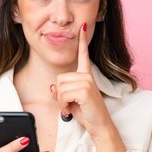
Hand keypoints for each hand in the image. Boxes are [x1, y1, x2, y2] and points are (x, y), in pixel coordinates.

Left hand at [50, 23, 126, 151]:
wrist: (99, 125)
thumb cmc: (87, 113)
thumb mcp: (70, 101)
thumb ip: (61, 92)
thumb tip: (52, 86)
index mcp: (86, 76)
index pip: (83, 55)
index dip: (82, 40)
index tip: (83, 25)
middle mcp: (87, 76)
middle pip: (60, 78)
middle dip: (60, 95)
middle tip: (69, 105)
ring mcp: (87, 82)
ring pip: (60, 87)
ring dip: (61, 101)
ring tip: (71, 107)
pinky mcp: (85, 90)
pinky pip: (63, 94)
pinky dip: (63, 105)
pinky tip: (72, 110)